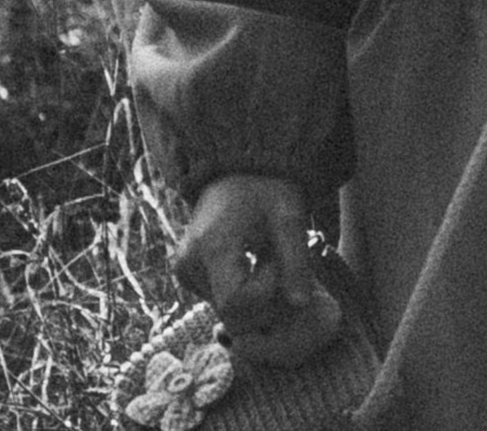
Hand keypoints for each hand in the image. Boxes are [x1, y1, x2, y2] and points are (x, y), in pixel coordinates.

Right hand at [172, 173, 342, 368]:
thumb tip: (301, 305)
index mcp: (211, 247)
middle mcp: (189, 265)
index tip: (278, 262)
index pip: (235, 304)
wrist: (238, 171)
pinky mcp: (188, 275)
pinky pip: (220, 302)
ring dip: (254, 299)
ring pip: (227, 313)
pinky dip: (242, 295)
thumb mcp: (288, 217)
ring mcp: (185, 272)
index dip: (265, 293)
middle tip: (277, 264)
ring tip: (265, 260)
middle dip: (264, 302)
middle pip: (230, 315)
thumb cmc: (265, 189)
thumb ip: (296, 262)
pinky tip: (253, 266)